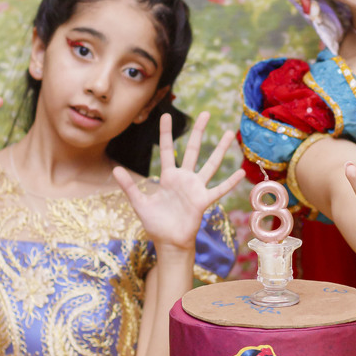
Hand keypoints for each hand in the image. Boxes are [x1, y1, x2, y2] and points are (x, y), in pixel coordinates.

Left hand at [114, 112, 244, 253]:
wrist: (168, 242)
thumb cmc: (155, 223)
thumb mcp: (139, 203)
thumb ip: (129, 186)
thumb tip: (115, 170)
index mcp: (168, 177)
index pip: (167, 150)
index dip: (165, 133)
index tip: (166, 115)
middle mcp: (184, 178)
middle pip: (193, 150)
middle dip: (199, 131)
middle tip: (206, 113)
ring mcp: (195, 188)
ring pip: (211, 164)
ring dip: (220, 149)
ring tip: (230, 134)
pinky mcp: (203, 201)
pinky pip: (218, 189)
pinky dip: (229, 182)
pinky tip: (240, 172)